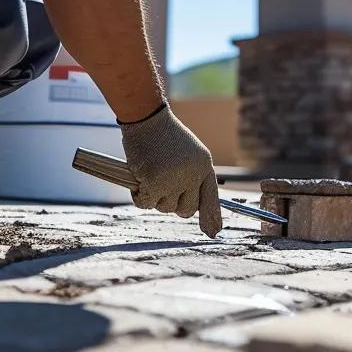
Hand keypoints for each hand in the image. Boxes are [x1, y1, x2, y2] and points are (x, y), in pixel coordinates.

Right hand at [119, 105, 222, 236]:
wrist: (146, 118)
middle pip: (187, 209)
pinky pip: (146, 203)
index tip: (213, 233)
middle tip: (161, 188)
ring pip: (165, 207)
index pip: (211, 198)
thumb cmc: (163, 135)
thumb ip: (192, 176)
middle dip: (173, 204)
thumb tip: (190, 209)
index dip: (211, 217)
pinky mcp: (155, 182)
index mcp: (204, 166)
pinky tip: (138, 179)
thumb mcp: (187, 153)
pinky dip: (139, 196)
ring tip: (150, 175)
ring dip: (154, 197)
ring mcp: (175, 179)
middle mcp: (194, 175)